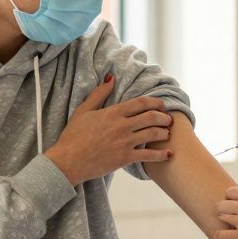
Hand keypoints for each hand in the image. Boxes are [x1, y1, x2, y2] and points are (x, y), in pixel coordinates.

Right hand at [46, 75, 173, 186]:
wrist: (68, 161)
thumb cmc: (73, 136)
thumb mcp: (84, 111)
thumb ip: (99, 93)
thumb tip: (110, 78)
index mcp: (113, 112)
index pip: (141, 103)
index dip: (155, 103)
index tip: (162, 105)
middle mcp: (122, 126)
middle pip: (152, 117)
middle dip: (164, 117)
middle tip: (169, 119)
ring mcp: (125, 142)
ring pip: (153, 134)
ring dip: (164, 133)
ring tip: (168, 133)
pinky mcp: (125, 158)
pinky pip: (149, 156)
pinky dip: (161, 155)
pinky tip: (169, 154)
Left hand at [213, 187, 237, 238]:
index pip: (229, 192)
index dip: (230, 201)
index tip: (233, 208)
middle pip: (221, 205)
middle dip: (223, 212)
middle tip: (229, 219)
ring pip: (220, 218)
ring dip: (224, 224)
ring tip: (230, 230)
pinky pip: (221, 235)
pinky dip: (221, 237)